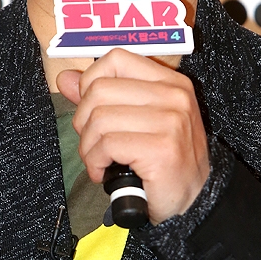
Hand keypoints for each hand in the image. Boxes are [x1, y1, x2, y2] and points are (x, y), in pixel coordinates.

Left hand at [56, 48, 209, 224]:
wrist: (194, 200)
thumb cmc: (162, 159)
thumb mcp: (135, 120)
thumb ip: (101, 96)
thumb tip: (65, 78)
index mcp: (169, 81)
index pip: (116, 59)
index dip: (91, 82)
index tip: (91, 109)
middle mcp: (174, 95)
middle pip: (100, 90)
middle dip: (83, 121)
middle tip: (92, 143)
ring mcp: (171, 121)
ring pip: (99, 119)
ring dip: (88, 146)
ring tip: (98, 160)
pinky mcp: (163, 148)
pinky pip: (108, 144)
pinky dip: (95, 162)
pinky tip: (103, 172)